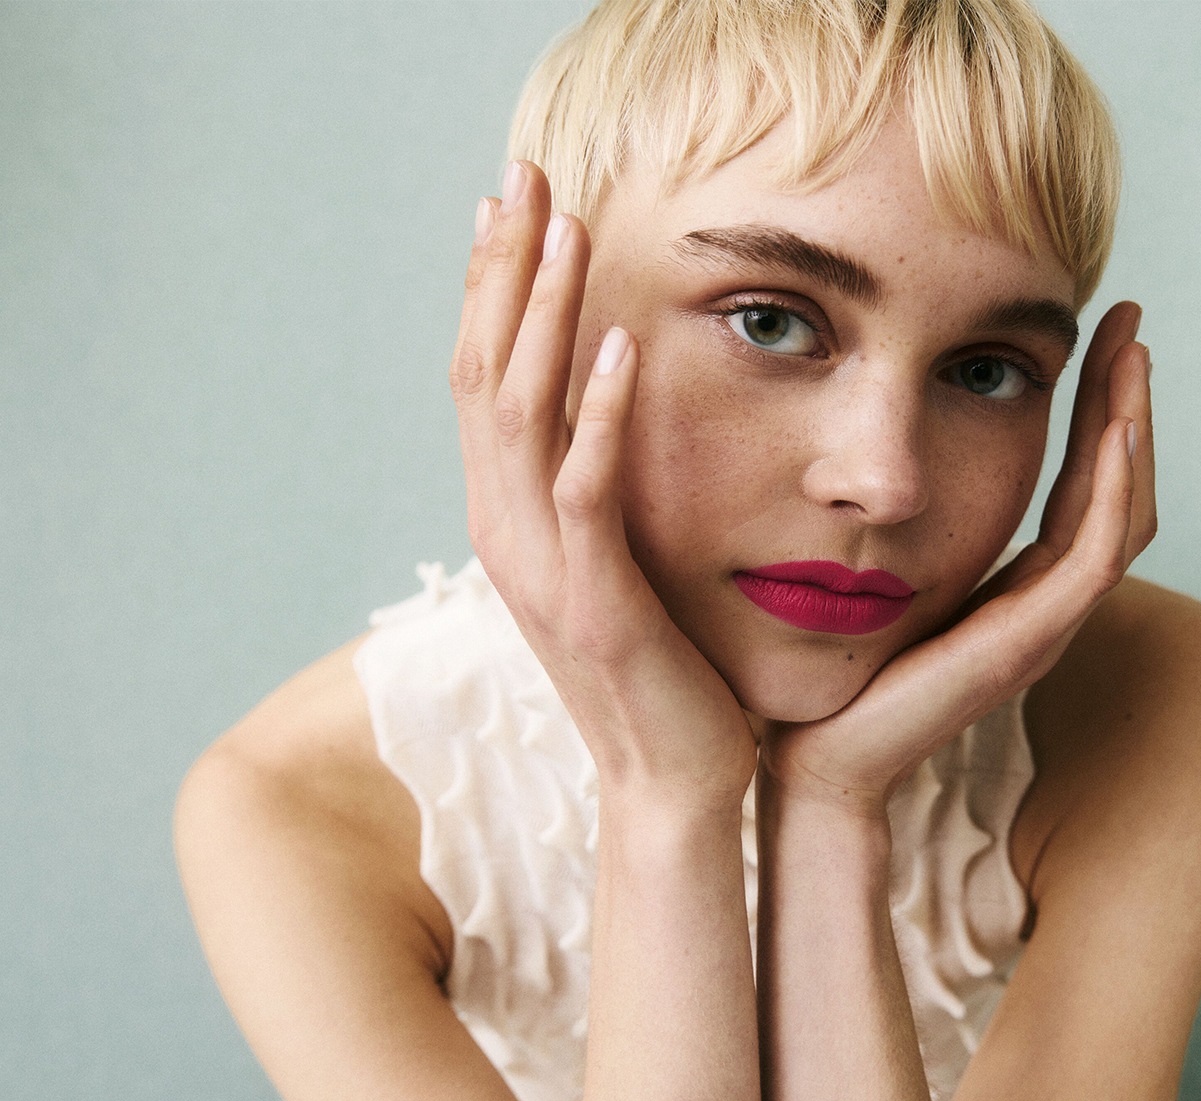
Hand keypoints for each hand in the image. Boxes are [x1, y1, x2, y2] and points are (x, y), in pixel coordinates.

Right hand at [449, 163, 756, 811]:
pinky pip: (586, 489)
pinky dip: (598, 414)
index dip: (491, 289)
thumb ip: (593, 491)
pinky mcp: (594, 598)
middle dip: (503, 269)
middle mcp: (506, 532)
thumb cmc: (659, 669)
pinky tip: (619, 345)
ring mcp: (542, 567)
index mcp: (510, 519)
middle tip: (522, 174)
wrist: (672, 782)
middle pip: (484, 373)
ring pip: (522, 416)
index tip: (510, 205)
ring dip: (542, 315)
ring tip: (566, 227)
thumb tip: (604, 410)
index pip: (484, 380)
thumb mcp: (613, 563)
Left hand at [760, 301, 1154, 814]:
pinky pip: (1093, 556)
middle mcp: (1039, 602)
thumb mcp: (872, 565)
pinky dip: (1115, 489)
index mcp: (1011, 584)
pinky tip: (1114, 426)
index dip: (1093, 408)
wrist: (808, 748)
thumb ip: (896, 516)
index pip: (1080, 483)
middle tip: (1128, 319)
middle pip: (1117, 489)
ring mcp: (1041, 624)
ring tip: (1132, 352)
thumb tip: (868, 436)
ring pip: (1122, 515)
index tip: (1092, 327)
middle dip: (1124, 401)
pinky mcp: (1025, 642)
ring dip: (1131, 429)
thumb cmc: (824, 660)